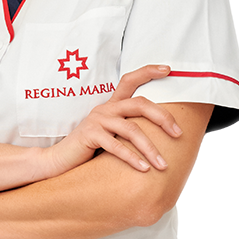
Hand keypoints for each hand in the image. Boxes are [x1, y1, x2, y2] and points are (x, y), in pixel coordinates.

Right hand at [47, 65, 181, 173]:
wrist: (61, 161)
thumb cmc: (91, 150)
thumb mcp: (112, 135)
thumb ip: (129, 131)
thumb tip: (162, 136)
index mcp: (112, 106)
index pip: (130, 80)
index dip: (148, 72)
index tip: (167, 69)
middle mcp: (105, 109)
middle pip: (139, 104)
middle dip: (162, 117)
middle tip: (178, 133)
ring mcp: (97, 120)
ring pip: (132, 129)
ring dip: (150, 148)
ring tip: (163, 165)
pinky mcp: (90, 135)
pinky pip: (116, 146)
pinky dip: (132, 158)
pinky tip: (144, 169)